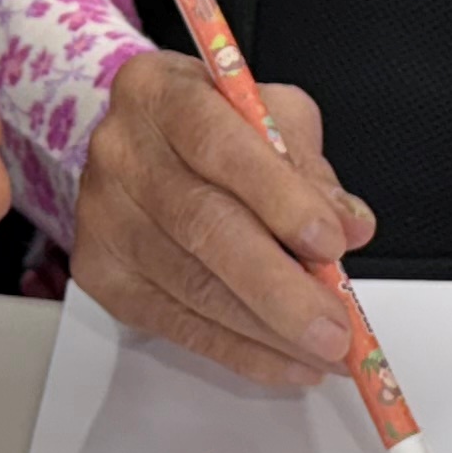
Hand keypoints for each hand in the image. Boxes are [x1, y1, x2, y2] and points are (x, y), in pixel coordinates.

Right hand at [72, 49, 374, 384]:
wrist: (145, 146)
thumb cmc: (214, 127)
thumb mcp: (270, 116)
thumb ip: (308, 167)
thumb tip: (351, 226)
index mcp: (160, 92)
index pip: (218, 144)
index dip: (278, 198)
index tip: (331, 244)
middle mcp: (120, 151)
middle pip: (202, 226)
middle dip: (278, 286)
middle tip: (334, 326)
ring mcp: (103, 216)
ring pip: (191, 285)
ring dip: (267, 330)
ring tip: (324, 351)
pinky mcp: (100, 272)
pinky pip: (174, 323)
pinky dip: (238, 351)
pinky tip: (284, 360)